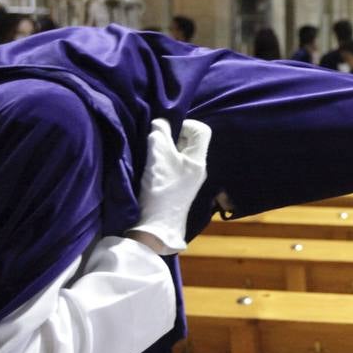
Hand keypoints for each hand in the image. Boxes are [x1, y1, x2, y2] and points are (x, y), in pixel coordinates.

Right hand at [129, 118, 211, 252]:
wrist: (156, 228)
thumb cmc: (161, 189)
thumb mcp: (158, 155)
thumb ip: (160, 134)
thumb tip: (160, 123)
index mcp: (199, 160)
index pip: (202, 130)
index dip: (185, 124)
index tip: (167, 132)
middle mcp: (198, 169)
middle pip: (189, 142)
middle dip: (171, 138)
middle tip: (155, 144)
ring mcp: (189, 181)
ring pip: (179, 155)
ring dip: (164, 151)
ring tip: (150, 157)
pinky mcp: (178, 190)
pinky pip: (173, 168)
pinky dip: (162, 164)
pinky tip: (150, 170)